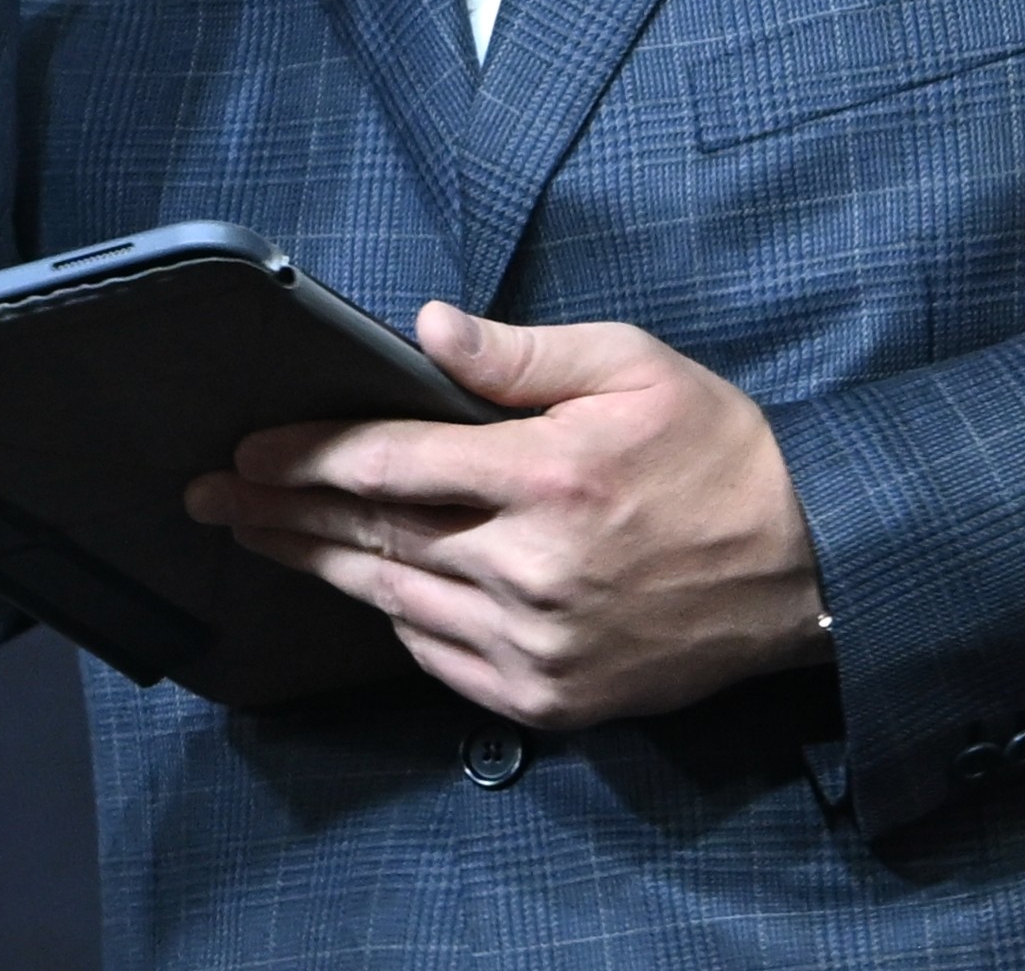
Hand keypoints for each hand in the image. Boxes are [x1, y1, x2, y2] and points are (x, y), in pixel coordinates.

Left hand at [183, 304, 828, 730]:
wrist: (813, 566)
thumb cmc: (719, 454)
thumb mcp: (631, 366)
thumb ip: (518, 354)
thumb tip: (423, 326)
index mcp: (548, 478)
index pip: (390, 465)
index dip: (307, 457)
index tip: (248, 452)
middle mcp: (533, 569)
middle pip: (373, 538)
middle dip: (281, 514)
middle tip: (212, 498)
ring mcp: (539, 645)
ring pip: (396, 601)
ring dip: (319, 568)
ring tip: (259, 541)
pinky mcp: (553, 698)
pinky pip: (441, 661)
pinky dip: (395, 621)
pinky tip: (361, 593)